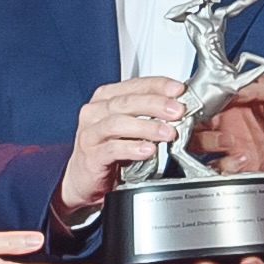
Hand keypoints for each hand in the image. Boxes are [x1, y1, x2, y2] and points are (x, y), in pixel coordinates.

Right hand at [53, 77, 191, 216]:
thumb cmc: (108, 148)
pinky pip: (112, 149)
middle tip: (177, 111)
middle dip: (156, 104)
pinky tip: (148, 150)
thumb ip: (148, 114)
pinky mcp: (91, 156)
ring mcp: (90, 133)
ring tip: (167, 133)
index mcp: (106, 98)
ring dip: (147, 127)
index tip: (178, 89)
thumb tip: (178, 107)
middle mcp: (95, 112)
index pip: (135, 85)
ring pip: (118, 123)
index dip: (158, 85)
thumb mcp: (129, 126)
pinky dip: (132, 148)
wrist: (85, 178)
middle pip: (127, 102)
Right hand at [180, 68, 263, 190]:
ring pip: (206, 148)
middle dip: (195, 126)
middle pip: (200, 124)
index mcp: (245, 99)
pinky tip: (241, 160)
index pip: (212, 98)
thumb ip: (262, 86)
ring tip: (228, 143)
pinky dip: (225, 167)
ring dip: (209, 146)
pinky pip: (224, 170)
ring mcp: (240, 145)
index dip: (200, 101)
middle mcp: (237, 122)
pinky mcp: (248, 167)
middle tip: (204, 126)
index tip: (194, 104)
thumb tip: (234, 86)